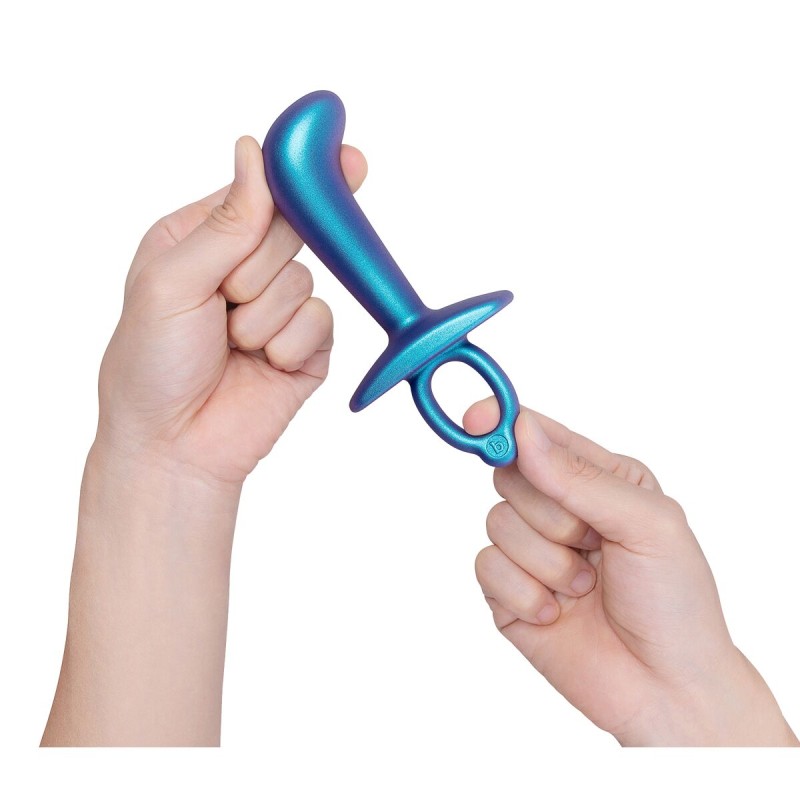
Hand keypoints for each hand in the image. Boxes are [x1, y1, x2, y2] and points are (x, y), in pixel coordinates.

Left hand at [99, 136, 366, 484]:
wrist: (175, 447)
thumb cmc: (151, 366)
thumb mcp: (171, 281)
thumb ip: (225, 221)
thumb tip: (253, 151)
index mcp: (202, 239)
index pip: (261, 191)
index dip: (300, 177)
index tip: (345, 159)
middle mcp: (242, 268)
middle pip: (293, 231)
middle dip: (259, 269)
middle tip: (227, 298)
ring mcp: (277, 308)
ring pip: (307, 281)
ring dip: (265, 318)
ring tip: (233, 346)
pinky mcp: (306, 345)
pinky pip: (322, 322)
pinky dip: (290, 345)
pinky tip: (263, 364)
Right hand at [468, 402, 797, 745]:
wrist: (667, 690)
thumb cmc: (675, 602)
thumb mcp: (647, 524)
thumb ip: (581, 477)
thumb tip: (521, 433)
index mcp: (598, 478)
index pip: (538, 434)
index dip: (504, 421)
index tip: (477, 417)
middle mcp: (561, 509)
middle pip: (509, 475)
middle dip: (549, 513)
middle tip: (590, 542)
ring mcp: (531, 551)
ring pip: (496, 522)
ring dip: (545, 561)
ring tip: (584, 587)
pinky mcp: (508, 592)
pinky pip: (486, 567)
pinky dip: (523, 593)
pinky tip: (557, 612)